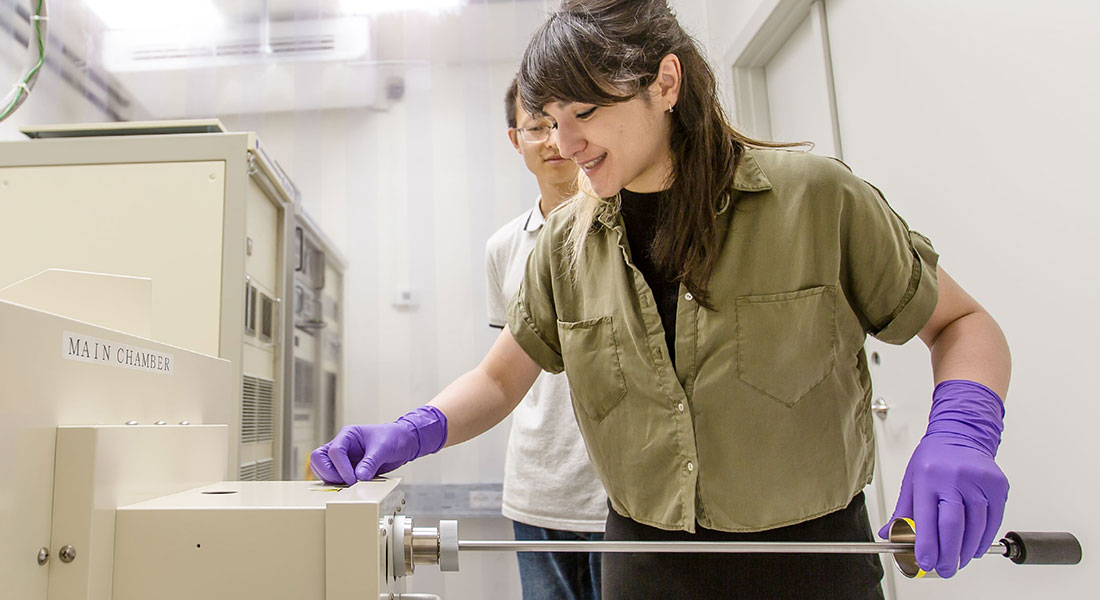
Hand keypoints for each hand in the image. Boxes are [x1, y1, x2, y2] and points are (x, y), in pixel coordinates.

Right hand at [310, 422, 417, 484]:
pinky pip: (333, 477)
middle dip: (328, 472)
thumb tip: (359, 476)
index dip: (341, 467)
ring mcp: (343, 458)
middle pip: (318, 458)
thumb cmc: (394, 438)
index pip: (334, 451)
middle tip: (345, 482)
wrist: (403, 443)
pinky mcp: (346, 469)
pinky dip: (337, 484)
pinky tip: (350, 487)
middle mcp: (342, 446)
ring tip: (348, 485)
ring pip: (321, 468)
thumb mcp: (383, 448)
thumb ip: (371, 462)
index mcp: (348, 435)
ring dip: (331, 479)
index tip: (352, 478)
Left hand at [879, 380, 1007, 577]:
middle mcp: (953, 478)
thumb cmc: (933, 459)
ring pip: (976, 526)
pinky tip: (974, 546)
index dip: (927, 545)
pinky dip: (984, 538)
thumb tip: (887, 534)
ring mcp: (978, 481)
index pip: (926, 519)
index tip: (926, 562)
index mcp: (928, 477)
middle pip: (953, 526)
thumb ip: (902, 510)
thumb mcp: (911, 480)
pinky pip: (993, 520)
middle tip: (945, 569)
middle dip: (949, 554)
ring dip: (967, 550)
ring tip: (959, 560)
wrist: (961, 435)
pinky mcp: (997, 485)